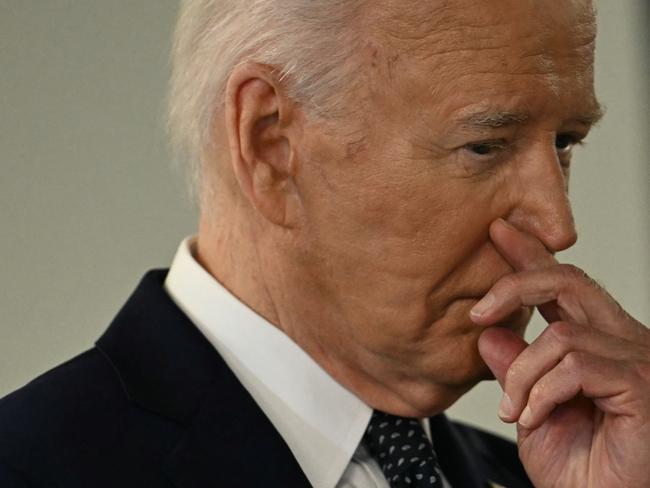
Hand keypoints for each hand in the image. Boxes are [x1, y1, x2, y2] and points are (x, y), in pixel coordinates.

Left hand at [470, 218, 649, 487]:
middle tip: (478, 311)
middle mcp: (620, 342)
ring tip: (514, 410)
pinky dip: (542, 392)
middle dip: (516, 284)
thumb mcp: (533, 413)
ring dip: (521, 374)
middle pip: (568, 281)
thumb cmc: (584, 472)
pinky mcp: (640, 383)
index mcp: (596, 343)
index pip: (561, 285)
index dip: (530, 254)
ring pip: (560, 336)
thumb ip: (515, 372)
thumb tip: (490, 336)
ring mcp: (635, 360)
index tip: (499, 232)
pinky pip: (575, 366)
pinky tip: (534, 417)